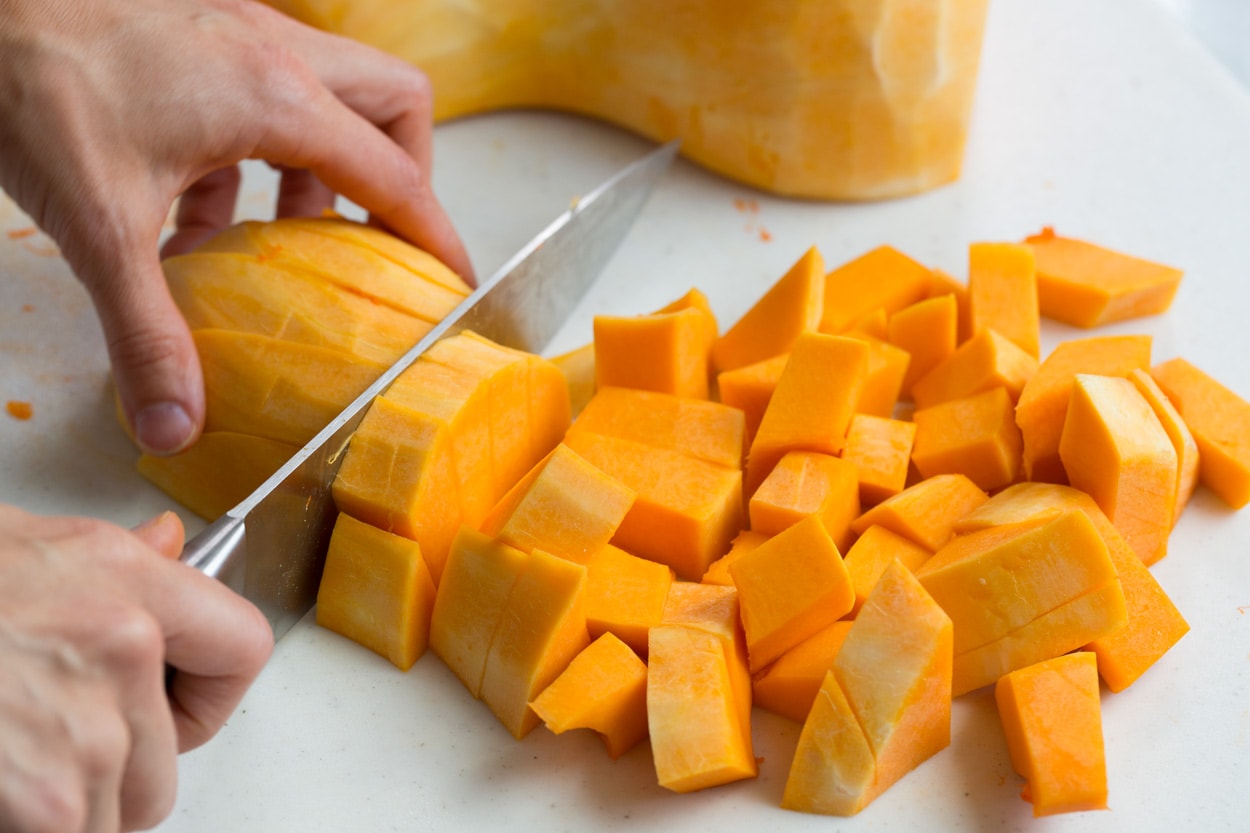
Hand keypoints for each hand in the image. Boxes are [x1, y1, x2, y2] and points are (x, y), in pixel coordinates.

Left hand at [0, 0, 473, 455]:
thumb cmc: (31, 80)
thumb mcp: (100, 224)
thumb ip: (147, 331)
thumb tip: (176, 422)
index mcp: (277, 96)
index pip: (396, 176)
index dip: (435, 237)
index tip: (455, 283)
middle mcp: (272, 52)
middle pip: (393, 107)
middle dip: (398, 178)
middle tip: (373, 240)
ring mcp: (234, 33)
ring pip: (332, 93)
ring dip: (322, 168)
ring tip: (286, 236)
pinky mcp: (194, 33)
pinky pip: (263, 93)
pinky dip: (254, 156)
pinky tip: (199, 209)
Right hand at [0, 506, 272, 832]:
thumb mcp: (21, 540)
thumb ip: (110, 558)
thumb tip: (168, 545)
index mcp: (123, 578)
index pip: (242, 648)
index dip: (209, 693)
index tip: (180, 705)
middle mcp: (120, 650)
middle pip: (167, 764)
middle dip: (114, 774)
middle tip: (48, 745)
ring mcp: (83, 732)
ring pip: (114, 815)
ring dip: (66, 808)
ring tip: (9, 757)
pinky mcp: (43, 798)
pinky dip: (35, 820)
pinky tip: (2, 778)